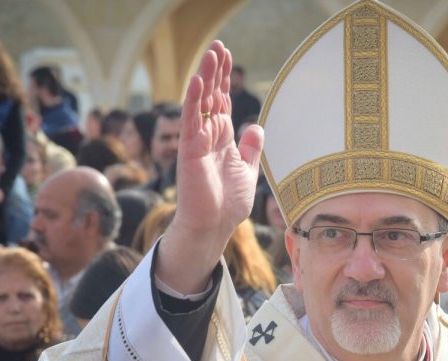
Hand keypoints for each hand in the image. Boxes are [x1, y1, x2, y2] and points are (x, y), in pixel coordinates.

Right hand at [155, 41, 263, 293]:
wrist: (214, 226)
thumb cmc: (228, 204)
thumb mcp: (246, 171)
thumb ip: (250, 149)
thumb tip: (256, 127)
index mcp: (222, 139)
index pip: (223, 102)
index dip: (224, 80)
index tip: (226, 57)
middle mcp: (208, 136)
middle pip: (212, 96)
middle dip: (216, 71)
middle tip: (218, 47)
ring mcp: (197, 141)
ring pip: (201, 103)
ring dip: (206, 78)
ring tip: (212, 54)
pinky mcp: (190, 150)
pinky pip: (192, 121)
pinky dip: (194, 101)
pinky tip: (199, 81)